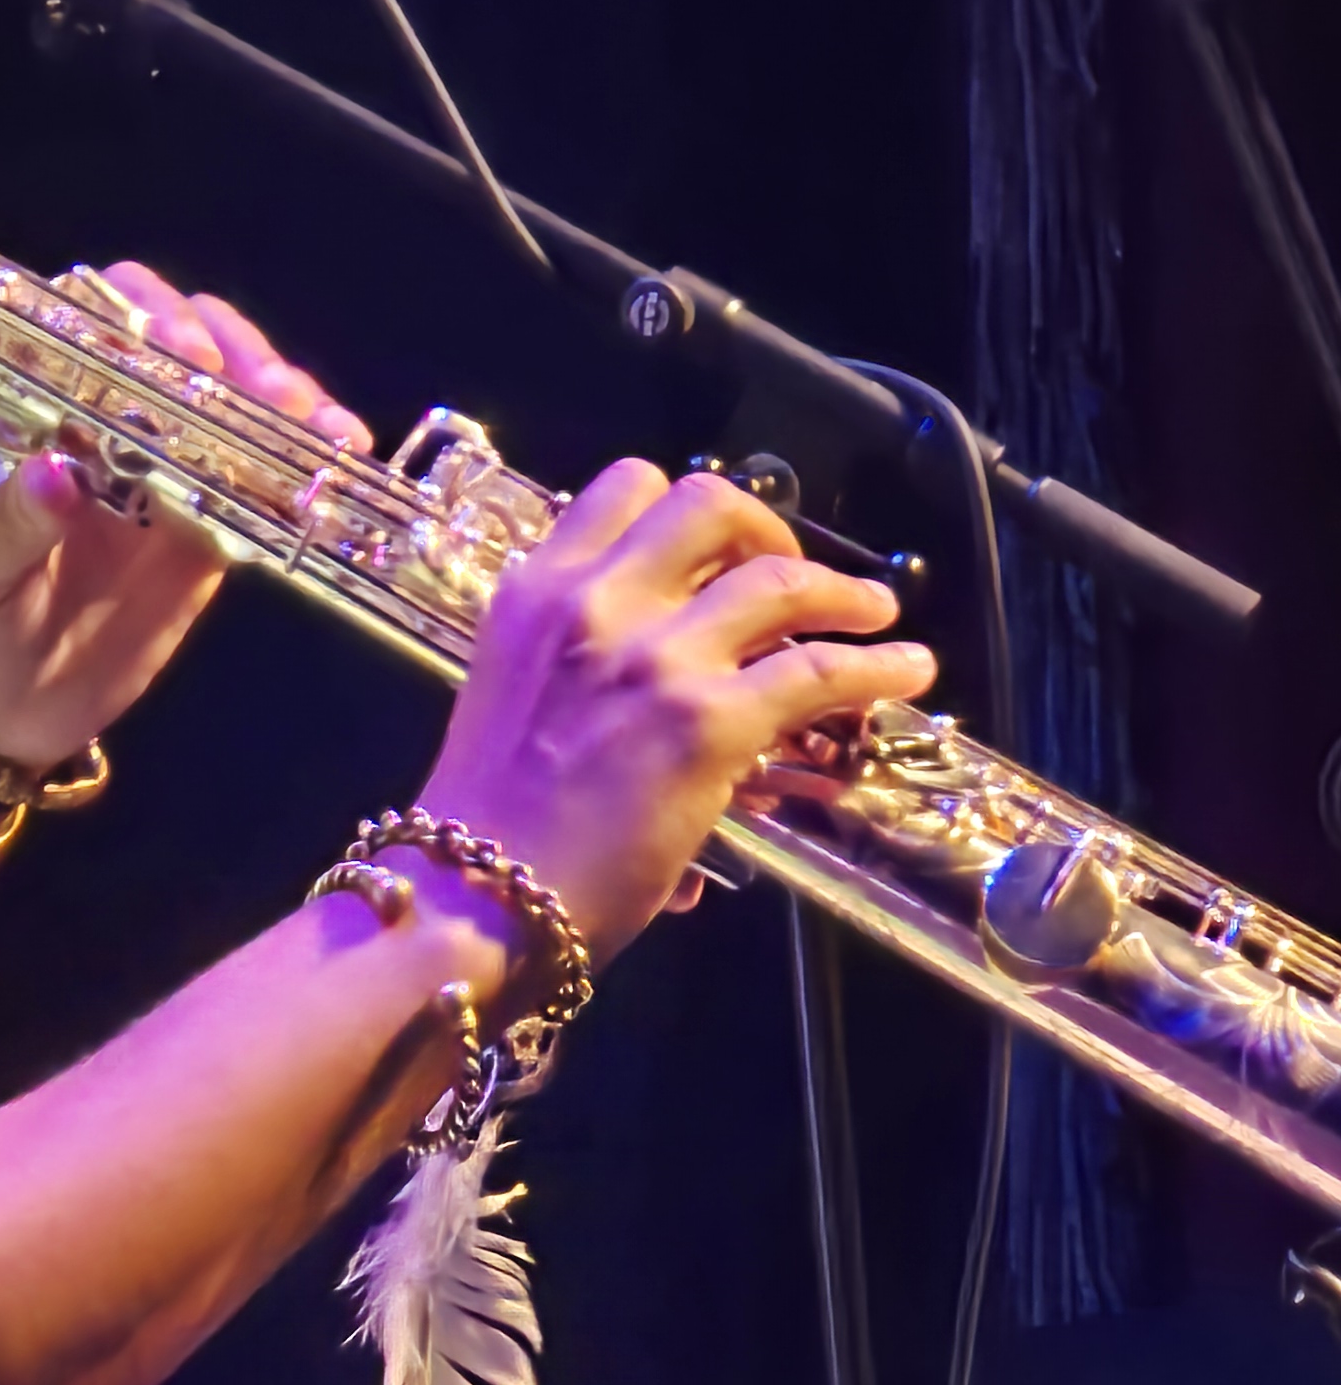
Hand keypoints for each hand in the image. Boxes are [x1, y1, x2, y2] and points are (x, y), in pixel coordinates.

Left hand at [0, 265, 368, 771]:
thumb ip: (6, 524)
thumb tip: (56, 473)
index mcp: (35, 410)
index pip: (93, 323)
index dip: (144, 318)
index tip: (184, 355)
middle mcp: (105, 428)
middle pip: (182, 353)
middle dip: (236, 355)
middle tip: (273, 395)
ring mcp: (159, 480)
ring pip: (232, 413)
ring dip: (285, 406)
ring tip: (326, 432)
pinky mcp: (200, 540)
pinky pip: (258, 493)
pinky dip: (299, 478)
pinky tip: (335, 475)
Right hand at [422, 461, 935, 963]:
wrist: (476, 895)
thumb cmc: (485, 819)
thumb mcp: (512, 692)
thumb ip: (574, 654)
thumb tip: (645, 672)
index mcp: (536, 591)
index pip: (625, 489)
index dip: (688, 511)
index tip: (718, 548)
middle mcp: (595, 602)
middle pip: (708, 503)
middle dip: (764, 529)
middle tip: (787, 571)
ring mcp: (655, 657)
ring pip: (778, 578)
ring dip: (839, 591)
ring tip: (873, 613)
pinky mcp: (708, 722)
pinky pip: (819, 672)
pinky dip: (876, 665)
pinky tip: (907, 670)